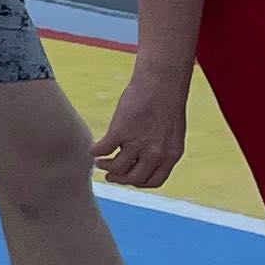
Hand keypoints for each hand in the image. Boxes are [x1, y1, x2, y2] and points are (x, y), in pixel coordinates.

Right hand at [92, 61, 194, 189]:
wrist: (162, 81)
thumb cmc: (167, 102)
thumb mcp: (171, 132)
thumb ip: (161, 148)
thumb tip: (143, 159)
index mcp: (171, 155)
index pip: (153, 181)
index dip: (138, 182)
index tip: (128, 178)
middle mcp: (155, 153)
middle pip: (133, 178)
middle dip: (119, 179)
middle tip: (109, 175)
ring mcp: (138, 143)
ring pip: (116, 167)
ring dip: (105, 166)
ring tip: (100, 162)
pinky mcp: (120, 131)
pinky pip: (102, 150)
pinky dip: (95, 151)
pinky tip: (93, 148)